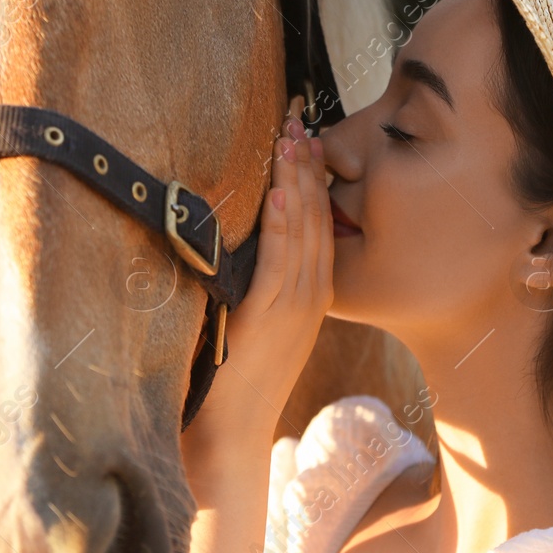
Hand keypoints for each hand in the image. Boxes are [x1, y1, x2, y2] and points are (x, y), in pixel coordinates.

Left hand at [185, 97, 333, 446]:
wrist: (232, 433)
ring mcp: (295, 308)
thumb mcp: (258, 320)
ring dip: (298, 183)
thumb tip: (245, 236)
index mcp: (313, 293)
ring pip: (305, 232)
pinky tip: (281, 196)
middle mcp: (312, 295)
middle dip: (308, 166)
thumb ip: (262, 282)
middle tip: (298, 119)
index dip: (313, 176)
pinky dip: (285, 227)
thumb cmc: (236, 377)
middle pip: (319, 217)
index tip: (304, 135)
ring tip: (291, 141)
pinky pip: (281, 265)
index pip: (320, 221)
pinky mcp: (270, 319)